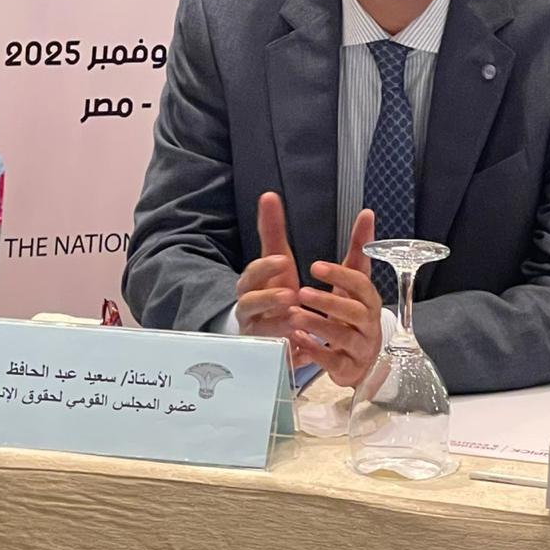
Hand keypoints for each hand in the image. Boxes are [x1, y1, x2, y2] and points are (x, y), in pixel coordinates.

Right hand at [234, 192, 300, 342]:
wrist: (271, 327)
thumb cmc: (273, 288)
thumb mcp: (276, 259)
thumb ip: (272, 230)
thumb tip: (268, 196)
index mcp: (251, 285)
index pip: (252, 274)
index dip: (265, 268)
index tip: (284, 260)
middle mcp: (249, 308)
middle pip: (249, 303)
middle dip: (268, 298)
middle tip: (290, 294)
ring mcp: (256, 332)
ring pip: (260, 329)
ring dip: (278, 324)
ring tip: (295, 319)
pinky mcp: (266, 353)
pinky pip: (273, 353)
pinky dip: (286, 349)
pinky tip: (301, 345)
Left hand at [291, 208, 381, 387]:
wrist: (359, 358)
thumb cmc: (352, 313)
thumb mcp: (353, 281)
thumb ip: (359, 249)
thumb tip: (367, 213)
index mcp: (369, 299)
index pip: (360, 283)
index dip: (339, 274)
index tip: (314, 266)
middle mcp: (369, 323)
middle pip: (354, 311)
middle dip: (328, 301)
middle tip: (300, 292)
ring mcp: (360, 347)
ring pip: (343, 337)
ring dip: (318, 325)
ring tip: (294, 316)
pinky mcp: (348, 368)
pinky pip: (333, 361)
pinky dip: (316, 351)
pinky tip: (298, 342)